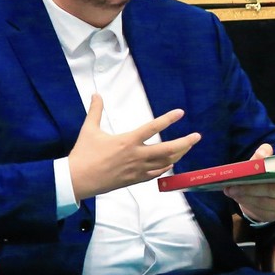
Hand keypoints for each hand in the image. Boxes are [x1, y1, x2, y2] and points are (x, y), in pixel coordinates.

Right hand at [69, 95, 200, 200]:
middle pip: (167, 149)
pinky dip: (165, 167)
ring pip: (165, 162)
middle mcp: (136, 155)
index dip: (168, 119)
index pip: (152, 127)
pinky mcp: (134, 180)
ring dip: (178, 154)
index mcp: (127, 141)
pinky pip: (156, 174)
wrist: (78, 180)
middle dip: (185, 142)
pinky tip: (170, 162)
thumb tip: (96, 94)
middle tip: (197, 137)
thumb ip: (95, 111)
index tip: (180, 113)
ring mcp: (137, 169)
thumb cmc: (83, 154)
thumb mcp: (89, 129)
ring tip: (187, 147)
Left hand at [223, 143, 274, 223]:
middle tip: (231, 185)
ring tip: (230, 190)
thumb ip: (262, 156)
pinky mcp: (272, 216)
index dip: (265, 169)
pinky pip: (258, 211)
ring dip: (244, 196)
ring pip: (262, 202)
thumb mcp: (263, 165)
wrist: (267, 196)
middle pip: (270, 190)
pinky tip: (235, 197)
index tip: (251, 166)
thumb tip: (263, 151)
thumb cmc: (265, 178)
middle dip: (249, 188)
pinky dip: (245, 204)